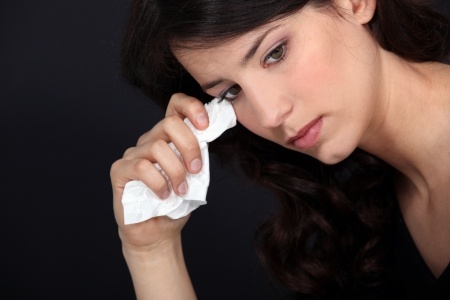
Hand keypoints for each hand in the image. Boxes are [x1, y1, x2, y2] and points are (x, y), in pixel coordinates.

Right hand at [110, 93, 208, 249]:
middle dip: (190, 146)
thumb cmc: (176, 204)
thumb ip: (197, 156)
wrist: (158, 232)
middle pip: (170, 124)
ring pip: (158, 147)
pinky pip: (141, 167)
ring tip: (181, 190)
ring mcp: (133, 154)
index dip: (191, 108)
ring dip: (176, 171)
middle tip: (195, 170)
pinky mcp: (120, 170)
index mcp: (169, 138)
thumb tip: (207, 139)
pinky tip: (163, 195)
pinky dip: (158, 183)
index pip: (175, 106)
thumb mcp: (194, 177)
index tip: (205, 125)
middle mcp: (150, 141)